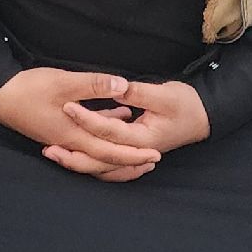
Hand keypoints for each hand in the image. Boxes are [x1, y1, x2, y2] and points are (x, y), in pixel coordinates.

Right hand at [0, 67, 159, 182]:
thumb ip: (94, 85)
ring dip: (118, 147)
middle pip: (105, 158)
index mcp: (74, 136)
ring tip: (140, 142)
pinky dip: (104, 131)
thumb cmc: (30, 89)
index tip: (155, 156)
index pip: (110, 152)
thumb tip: (124, 86)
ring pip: (97, 149)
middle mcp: (70, 142)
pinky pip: (87, 137)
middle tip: (154, 159)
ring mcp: (64, 137)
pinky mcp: (59, 128)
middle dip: (130, 160)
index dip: (133, 155)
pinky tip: (117, 115)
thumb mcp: (64, 83)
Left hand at [44, 79, 210, 175]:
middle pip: (99, 160)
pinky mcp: (130, 150)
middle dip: (73, 156)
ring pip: (101, 165)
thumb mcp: (165, 95)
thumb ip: (138, 93)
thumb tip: (114, 87)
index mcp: (142, 138)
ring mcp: (132, 154)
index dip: (86, 118)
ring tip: (52, 152)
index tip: (67, 105)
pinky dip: (89, 158)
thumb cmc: (187, 104)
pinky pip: (106, 160)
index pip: (108, 131)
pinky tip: (72, 149)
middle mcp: (135, 151)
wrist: (203, 117)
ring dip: (77, 160)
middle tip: (47, 148)